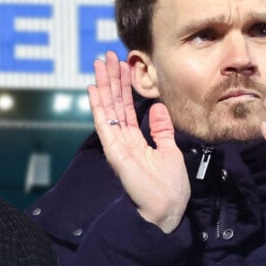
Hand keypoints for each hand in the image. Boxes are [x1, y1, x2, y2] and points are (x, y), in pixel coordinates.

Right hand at [89, 51, 189, 233]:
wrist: (166, 208)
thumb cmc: (170, 186)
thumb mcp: (169, 150)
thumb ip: (161, 130)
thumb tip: (157, 108)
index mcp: (136, 140)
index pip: (127, 107)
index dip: (124, 86)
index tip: (123, 65)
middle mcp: (123, 140)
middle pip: (115, 104)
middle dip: (111, 79)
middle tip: (106, 56)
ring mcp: (117, 145)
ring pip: (108, 109)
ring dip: (103, 85)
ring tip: (99, 64)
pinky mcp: (114, 151)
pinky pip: (105, 124)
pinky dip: (99, 106)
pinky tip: (94, 89)